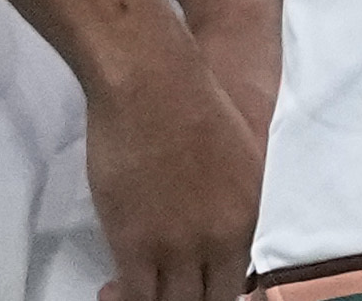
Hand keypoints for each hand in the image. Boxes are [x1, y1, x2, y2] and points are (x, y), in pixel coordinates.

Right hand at [80, 24, 263, 300]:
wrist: (153, 81)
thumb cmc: (192, 101)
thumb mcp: (237, 158)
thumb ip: (230, 204)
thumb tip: (213, 237)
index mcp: (250, 216)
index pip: (238, 283)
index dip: (212, 290)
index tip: (192, 286)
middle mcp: (222, 239)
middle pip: (211, 298)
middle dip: (188, 300)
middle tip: (163, 292)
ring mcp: (180, 246)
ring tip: (132, 294)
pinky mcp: (137, 245)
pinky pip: (136, 297)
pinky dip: (124, 299)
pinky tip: (111, 291)